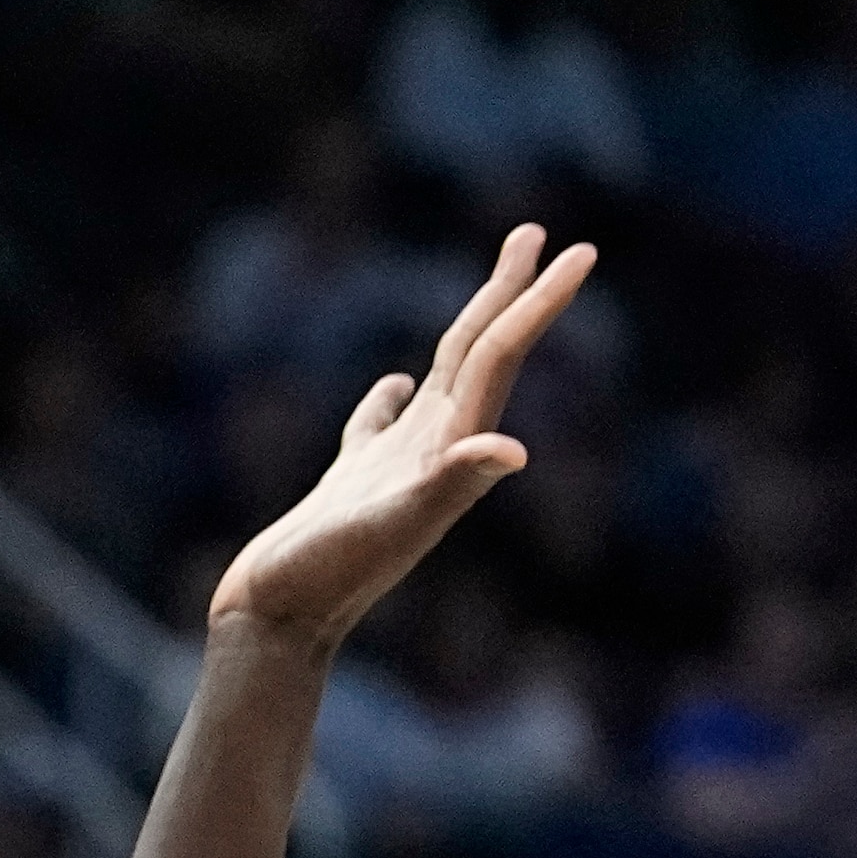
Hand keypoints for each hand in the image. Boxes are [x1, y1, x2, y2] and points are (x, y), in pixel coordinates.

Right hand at [209, 225, 593, 648]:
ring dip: (469, 331)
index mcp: (448, 448)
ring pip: (442, 380)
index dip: (537, 302)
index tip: (581, 251)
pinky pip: (381, 425)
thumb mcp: (393, 525)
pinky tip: (399, 386)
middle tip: (534, 233)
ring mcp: (395, 467)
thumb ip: (452, 483)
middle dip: (512, 294)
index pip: (501, 356)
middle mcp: (433, 451)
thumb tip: (515, 452)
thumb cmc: (327, 576)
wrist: (276, 624)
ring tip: (490, 290)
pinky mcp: (353, 484)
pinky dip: (393, 398)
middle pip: (483, 354)